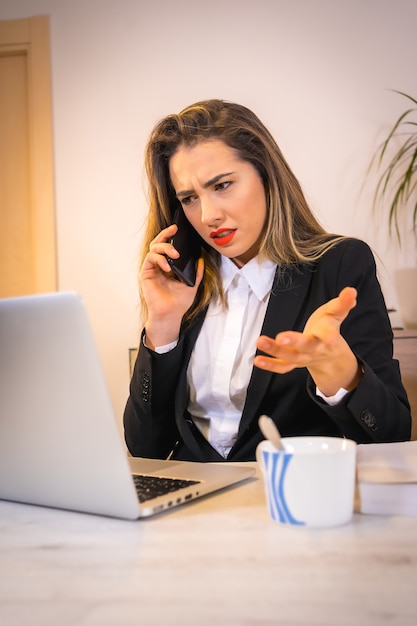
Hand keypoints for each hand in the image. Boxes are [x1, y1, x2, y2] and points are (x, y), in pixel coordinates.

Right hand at [140, 224, 203, 347]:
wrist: (171, 314)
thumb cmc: (179, 302)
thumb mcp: (192, 285)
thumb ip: (197, 272)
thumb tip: (201, 259)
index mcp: (168, 266)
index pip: (167, 247)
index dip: (170, 236)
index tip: (177, 229)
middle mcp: (158, 265)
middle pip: (158, 243)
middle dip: (165, 235)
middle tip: (174, 231)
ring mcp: (152, 269)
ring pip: (153, 248)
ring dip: (165, 248)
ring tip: (175, 255)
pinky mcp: (146, 274)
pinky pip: (150, 259)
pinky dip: (159, 259)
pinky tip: (167, 267)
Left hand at [254, 287, 362, 395]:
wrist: (329, 355)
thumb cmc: (328, 328)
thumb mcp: (336, 314)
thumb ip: (343, 303)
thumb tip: (351, 291)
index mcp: (326, 335)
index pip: (329, 335)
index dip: (329, 336)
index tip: (331, 339)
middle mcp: (315, 349)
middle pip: (306, 346)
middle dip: (294, 342)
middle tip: (281, 337)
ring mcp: (303, 357)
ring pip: (289, 357)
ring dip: (274, 350)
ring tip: (260, 341)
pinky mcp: (292, 362)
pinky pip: (281, 366)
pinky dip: (270, 365)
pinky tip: (257, 360)